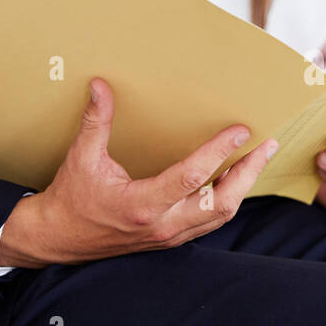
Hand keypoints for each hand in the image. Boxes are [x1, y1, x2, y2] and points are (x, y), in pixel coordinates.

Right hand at [0, 78, 277, 266]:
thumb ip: (95, 122)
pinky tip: (234, 181)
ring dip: (242, 187)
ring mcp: (170, 236)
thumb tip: (100, 86)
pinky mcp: (171, 239)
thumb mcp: (82, 158)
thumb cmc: (71, 199)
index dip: (219, 151)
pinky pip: (209, 222)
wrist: (58, 239)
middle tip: (267, 146)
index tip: (240, 130)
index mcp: (142, 205)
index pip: (193, 176)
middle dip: (248, 173)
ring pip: (220, 215)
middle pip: (222, 202)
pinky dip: (227, 200)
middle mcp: (163, 225)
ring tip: (258, 159)